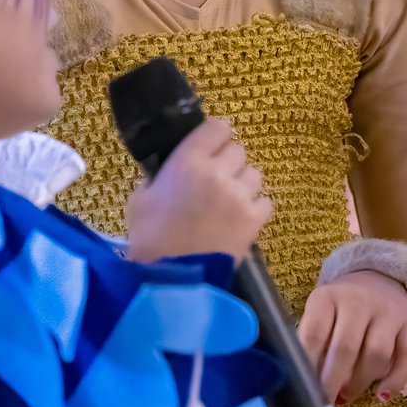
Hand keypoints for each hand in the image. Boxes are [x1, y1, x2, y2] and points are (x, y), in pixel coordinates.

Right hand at [122, 117, 271, 261]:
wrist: (173, 279)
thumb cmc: (150, 239)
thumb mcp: (141, 200)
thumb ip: (159, 178)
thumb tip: (171, 172)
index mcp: (188, 161)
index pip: (218, 127)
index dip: (216, 136)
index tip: (211, 148)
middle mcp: (218, 172)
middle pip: (238, 150)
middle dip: (228, 163)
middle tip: (216, 180)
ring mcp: (240, 195)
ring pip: (254, 174)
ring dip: (243, 184)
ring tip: (229, 202)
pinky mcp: (255, 219)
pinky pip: (265, 201)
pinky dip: (255, 208)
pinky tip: (240, 219)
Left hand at [299, 270, 406, 404]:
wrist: (379, 280)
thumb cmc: (340, 309)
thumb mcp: (320, 315)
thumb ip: (311, 343)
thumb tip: (305, 385)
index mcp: (327, 298)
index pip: (314, 334)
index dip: (308, 366)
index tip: (305, 390)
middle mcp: (359, 301)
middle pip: (345, 346)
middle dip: (333, 381)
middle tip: (325, 403)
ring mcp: (388, 312)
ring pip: (377, 353)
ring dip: (360, 382)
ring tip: (347, 396)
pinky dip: (396, 380)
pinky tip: (382, 396)